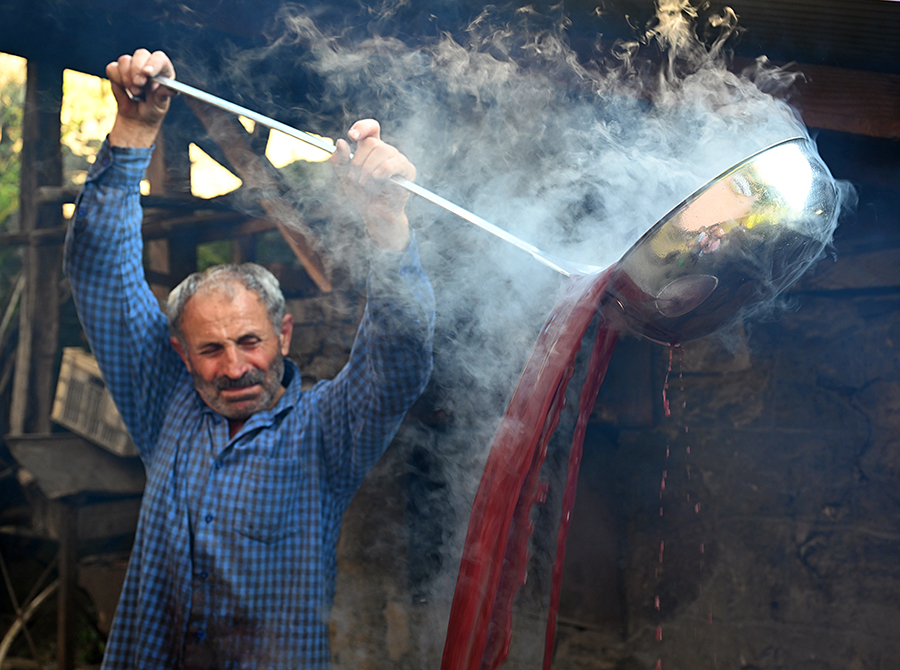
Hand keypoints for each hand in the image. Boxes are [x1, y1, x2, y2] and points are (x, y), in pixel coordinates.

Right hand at [106, 49, 176, 147]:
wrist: (138, 118)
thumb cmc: (153, 108)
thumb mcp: (161, 104)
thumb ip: (163, 95)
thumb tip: (165, 89)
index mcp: (163, 70)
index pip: (160, 59)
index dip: (153, 64)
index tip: (147, 73)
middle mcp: (148, 64)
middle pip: (141, 54)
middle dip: (137, 70)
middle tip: (139, 85)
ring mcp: (132, 66)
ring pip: (125, 60)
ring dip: (127, 78)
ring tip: (136, 92)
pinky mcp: (117, 70)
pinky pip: (112, 68)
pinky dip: (116, 79)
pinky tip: (124, 88)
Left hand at [331, 119, 413, 251]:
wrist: (373, 214)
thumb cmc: (362, 195)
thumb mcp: (345, 176)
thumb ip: (340, 160)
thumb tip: (341, 142)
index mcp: (371, 149)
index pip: (371, 128)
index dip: (362, 127)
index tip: (352, 136)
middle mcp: (386, 151)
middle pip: (372, 142)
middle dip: (359, 161)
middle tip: (355, 178)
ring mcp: (397, 159)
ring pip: (382, 150)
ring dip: (368, 168)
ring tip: (365, 183)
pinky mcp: (407, 170)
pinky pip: (396, 162)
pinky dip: (384, 169)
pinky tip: (377, 177)